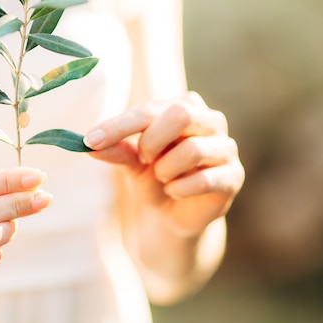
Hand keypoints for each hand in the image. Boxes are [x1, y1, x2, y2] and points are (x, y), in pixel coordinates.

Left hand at [84, 92, 243, 236]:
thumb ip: (118, 151)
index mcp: (184, 106)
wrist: (175, 216)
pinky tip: (175, 192)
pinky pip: (205, 179)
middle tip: (143, 159)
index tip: (91, 140)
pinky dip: (180, 189)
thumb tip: (89, 144)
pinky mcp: (234, 176)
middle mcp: (210, 120)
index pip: (149, 109)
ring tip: (163, 178)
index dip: (119, 125)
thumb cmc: (154, 179)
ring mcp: (226, 148)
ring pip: (192, 150)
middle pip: (181, 114)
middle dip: (152, 141)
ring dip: (166, 170)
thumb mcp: (132, 164)